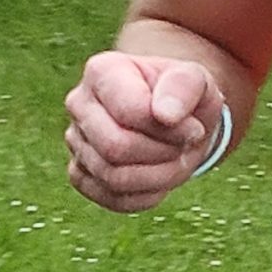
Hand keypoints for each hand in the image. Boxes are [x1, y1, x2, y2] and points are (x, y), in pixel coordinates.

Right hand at [64, 53, 225, 213]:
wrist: (175, 117)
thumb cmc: (183, 95)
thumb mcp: (196, 79)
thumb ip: (185, 86)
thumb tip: (165, 115)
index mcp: (102, 71)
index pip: (130, 112)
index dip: (170, 128)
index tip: (194, 127)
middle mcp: (79, 104)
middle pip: (115, 147)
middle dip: (163, 153)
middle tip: (185, 146)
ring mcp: (76, 141)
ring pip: (113, 178)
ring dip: (160, 176)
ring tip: (176, 159)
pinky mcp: (81, 174)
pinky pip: (113, 199)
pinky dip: (148, 194)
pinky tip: (160, 174)